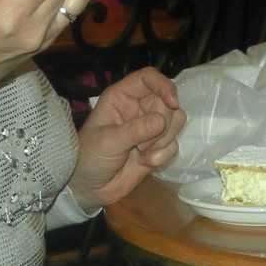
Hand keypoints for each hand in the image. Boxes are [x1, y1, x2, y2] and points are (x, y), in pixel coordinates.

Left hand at [69, 66, 186, 208]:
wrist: (90, 188)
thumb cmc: (90, 158)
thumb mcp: (107, 142)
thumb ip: (135, 130)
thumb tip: (162, 121)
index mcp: (122, 97)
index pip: (148, 78)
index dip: (163, 85)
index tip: (172, 102)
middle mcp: (139, 108)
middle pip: (167, 102)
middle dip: (161, 125)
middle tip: (142, 145)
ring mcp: (150, 127)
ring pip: (176, 121)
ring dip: (162, 141)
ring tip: (141, 153)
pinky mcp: (158, 146)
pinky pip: (174, 144)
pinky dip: (162, 156)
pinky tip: (144, 163)